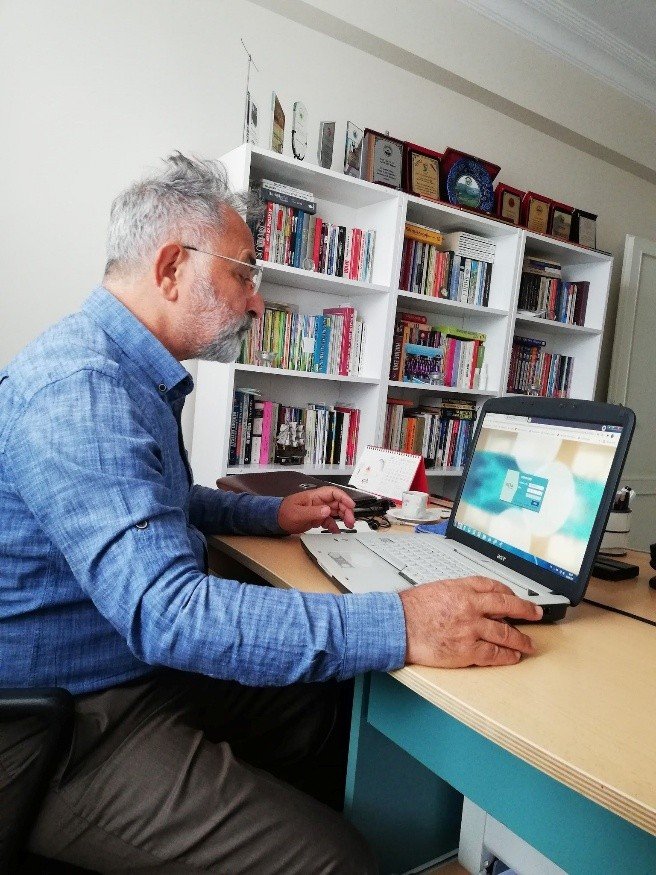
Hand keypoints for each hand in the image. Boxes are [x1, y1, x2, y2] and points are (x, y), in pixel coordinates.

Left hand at [278, 486, 355, 533]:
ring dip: (343, 517)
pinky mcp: (317, 518)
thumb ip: (313, 512)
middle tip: (351, 520)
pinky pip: (329, 521)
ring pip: (335, 511)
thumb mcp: (298, 513)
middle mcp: (318, 502)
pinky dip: (334, 526)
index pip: (333, 492)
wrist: (276, 520)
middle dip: (346, 510)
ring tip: (349, 525)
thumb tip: (327, 511)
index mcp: (314, 496)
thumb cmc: (284, 512)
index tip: (351, 505)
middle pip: (337, 502)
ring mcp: (318, 510)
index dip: (344, 497)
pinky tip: (337, 531)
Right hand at [399, 576, 542, 667]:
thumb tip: (472, 599)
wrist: (397, 625)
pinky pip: (494, 654)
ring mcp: (471, 629)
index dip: (510, 594)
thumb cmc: (410, 608)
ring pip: (505, 633)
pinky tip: (513, 657)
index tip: (516, 599)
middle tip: (535, 614)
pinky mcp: (467, 650)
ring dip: (520, 639)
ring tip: (528, 644)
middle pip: (507, 606)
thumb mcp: (437, 588)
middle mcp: (471, 606)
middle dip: (526, 611)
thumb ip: (457, 592)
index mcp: (463, 588)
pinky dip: (507, 656)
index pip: (495, 587)